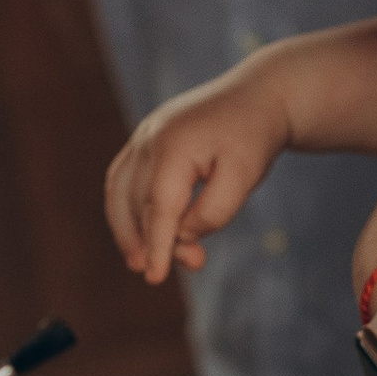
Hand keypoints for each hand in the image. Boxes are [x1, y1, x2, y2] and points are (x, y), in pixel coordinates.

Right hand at [107, 66, 291, 283]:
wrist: (256, 97)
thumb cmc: (253, 138)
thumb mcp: (245, 177)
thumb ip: (214, 211)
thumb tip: (181, 234)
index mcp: (174, 146)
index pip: (158, 207)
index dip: (156, 245)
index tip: (155, 278)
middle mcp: (150, 138)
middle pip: (134, 202)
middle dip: (146, 241)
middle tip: (163, 271)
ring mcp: (143, 135)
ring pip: (119, 191)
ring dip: (127, 228)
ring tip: (142, 260)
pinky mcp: (145, 139)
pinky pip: (123, 178)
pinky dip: (127, 208)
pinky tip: (143, 230)